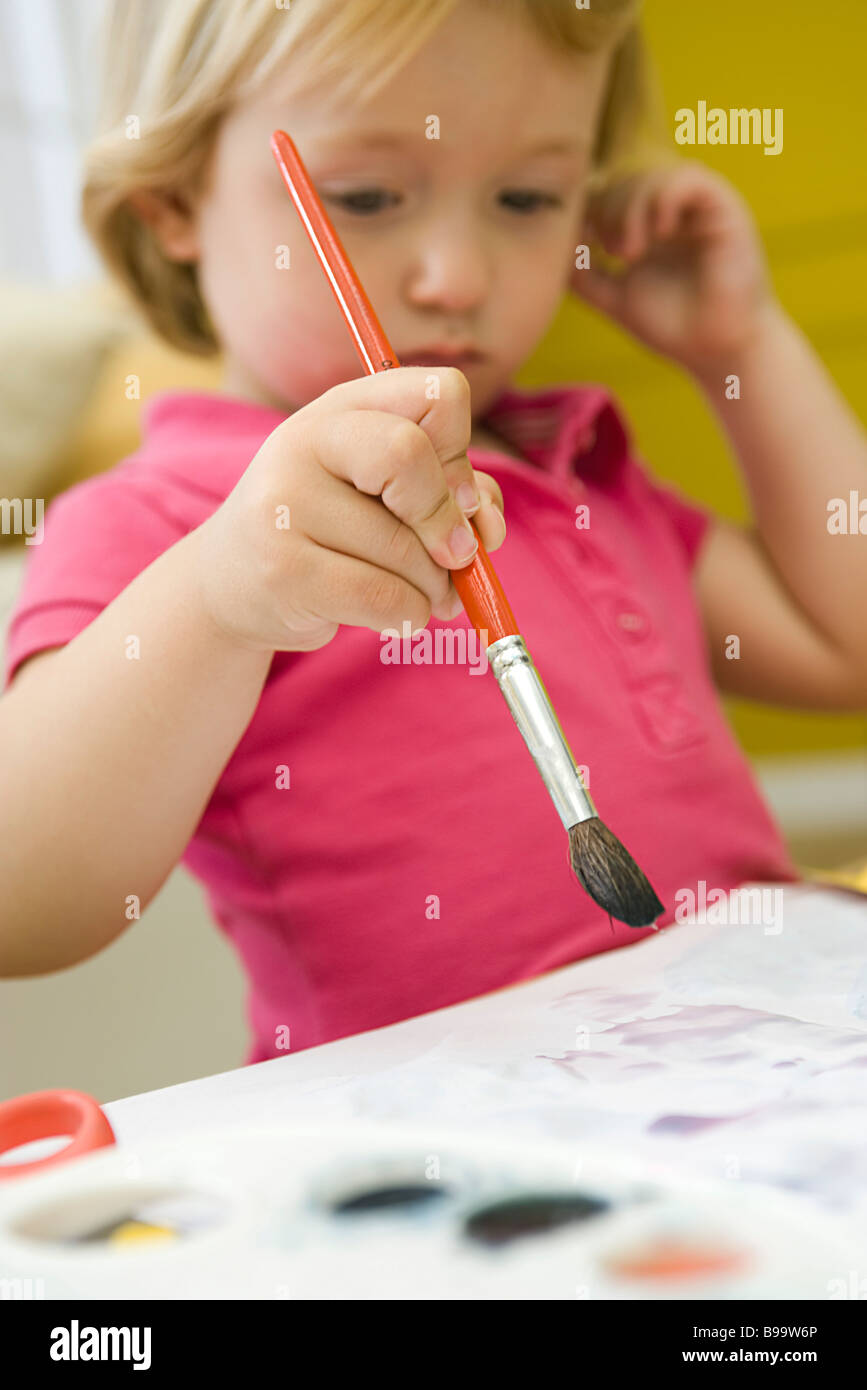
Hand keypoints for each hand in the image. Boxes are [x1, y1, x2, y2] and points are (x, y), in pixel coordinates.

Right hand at [195, 367, 505, 653]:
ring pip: (407, 549)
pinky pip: (385, 597)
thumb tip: (484, 527)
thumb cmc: (331, 533)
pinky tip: (396, 615)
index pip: (436, 394)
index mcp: (342, 408)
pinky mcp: (284, 570)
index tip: (460, 497)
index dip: (462, 452)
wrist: (231, 586)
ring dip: (435, 587)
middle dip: (448, 521)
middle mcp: (304, 441)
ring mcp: (285, 504)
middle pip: (410, 455)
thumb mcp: (385, 492)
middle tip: (456, 556)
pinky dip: (410, 616)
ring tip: (419, 594)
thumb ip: (451, 491)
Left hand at [572, 161, 775, 371]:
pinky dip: (664, 198)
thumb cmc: (672, 327)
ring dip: (631, 208)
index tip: (584, 244)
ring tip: (630, 252)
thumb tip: (549, 248)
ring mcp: (698, 208)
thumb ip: (583, 273)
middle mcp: (673, 212)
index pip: (608, 193)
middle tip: (613, 254)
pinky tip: (658, 232)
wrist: (718, 352)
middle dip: (609, 212)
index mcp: (647, 227)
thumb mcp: (614, 296)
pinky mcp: (724, 209)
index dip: (589, 209)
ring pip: (652, 176)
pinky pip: (690, 179)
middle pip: (625, 181)